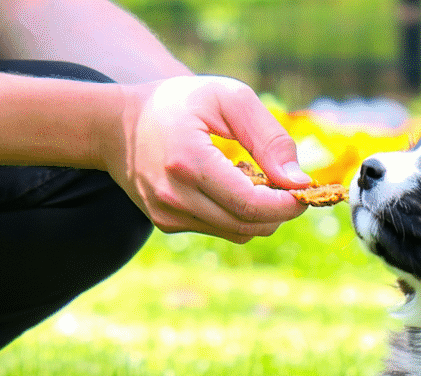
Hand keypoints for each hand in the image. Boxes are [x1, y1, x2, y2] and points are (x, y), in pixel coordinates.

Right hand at [108, 76, 309, 241]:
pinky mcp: (167, 223)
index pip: (252, 205)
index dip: (288, 204)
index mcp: (189, 163)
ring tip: (259, 179)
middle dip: (280, 211)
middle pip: (249, 225)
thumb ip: (269, 137)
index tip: (306, 190)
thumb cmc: (176, 103)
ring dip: (261, 214)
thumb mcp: (227, 98)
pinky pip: (220, 229)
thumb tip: (299, 182)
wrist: (115, 124)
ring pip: (238, 233)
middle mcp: (175, 197)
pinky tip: (233, 186)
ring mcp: (168, 215)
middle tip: (289, 185)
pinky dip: (238, 214)